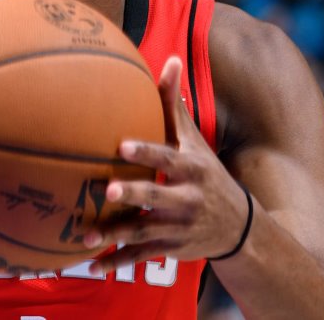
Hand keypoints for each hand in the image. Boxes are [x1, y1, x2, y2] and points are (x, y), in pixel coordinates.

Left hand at [86, 56, 248, 272]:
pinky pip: (142, 255)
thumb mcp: (194, 140)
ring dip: (116, 234)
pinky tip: (90, 265)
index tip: (121, 146)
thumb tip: (170, 59)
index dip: (147, 152)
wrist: (239, 226)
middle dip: (134, 194)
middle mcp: (188, 199)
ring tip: (85, 236)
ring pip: (146, 231)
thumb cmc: (206, 171)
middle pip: (158, 196)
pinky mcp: (171, 247)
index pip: (168, 158)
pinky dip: (118, 261)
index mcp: (192, 168)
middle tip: (106, 190)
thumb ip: (176, 103)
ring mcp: (180, 226)